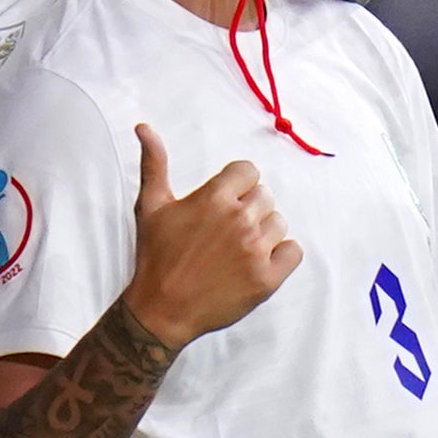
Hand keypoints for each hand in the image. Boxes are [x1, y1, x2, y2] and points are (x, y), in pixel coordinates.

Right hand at [121, 124, 300, 347]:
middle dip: (249, 210)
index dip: (237, 187)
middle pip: (266, 196)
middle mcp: (239, 220)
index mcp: (214, 198)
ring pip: (279, 223)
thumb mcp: (151, 206)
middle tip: (226, 233)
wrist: (161, 310)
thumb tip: (144, 127)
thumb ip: (154, 163)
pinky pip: (293, 251)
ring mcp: (255, 250)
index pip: (249, 172)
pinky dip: (281, 256)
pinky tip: (256, 263)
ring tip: (238, 250)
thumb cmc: (156, 257)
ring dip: (264, 234)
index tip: (223, 205)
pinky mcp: (267, 278)